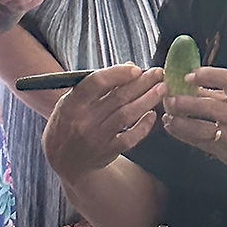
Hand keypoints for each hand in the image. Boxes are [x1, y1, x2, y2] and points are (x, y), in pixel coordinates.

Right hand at [43, 64, 165, 183]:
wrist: (64, 160)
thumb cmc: (70, 123)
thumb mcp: (73, 101)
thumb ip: (99, 84)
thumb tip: (129, 67)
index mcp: (72, 103)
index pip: (97, 82)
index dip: (119, 73)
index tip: (137, 69)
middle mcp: (84, 119)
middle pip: (118, 96)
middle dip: (142, 83)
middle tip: (158, 73)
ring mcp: (96, 137)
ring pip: (127, 115)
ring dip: (147, 100)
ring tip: (162, 89)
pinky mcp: (107, 152)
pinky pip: (130, 137)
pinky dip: (143, 126)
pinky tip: (152, 115)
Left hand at [162, 66, 226, 177]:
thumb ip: (224, 94)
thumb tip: (192, 84)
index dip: (206, 74)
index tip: (189, 74)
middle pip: (208, 106)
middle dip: (184, 102)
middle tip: (169, 98)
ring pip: (200, 129)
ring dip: (179, 122)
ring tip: (167, 116)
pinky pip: (201, 144)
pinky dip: (184, 136)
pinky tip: (174, 128)